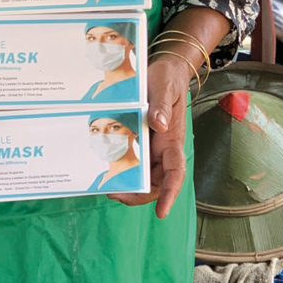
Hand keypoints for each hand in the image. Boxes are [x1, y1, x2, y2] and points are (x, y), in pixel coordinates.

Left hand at [108, 53, 189, 218]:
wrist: (165, 71)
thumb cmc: (166, 79)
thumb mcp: (163, 88)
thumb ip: (161, 106)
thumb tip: (158, 125)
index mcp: (172, 140)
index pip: (176, 172)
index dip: (170, 193)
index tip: (162, 211)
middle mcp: (163, 149)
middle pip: (157, 183)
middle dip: (139, 195)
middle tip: (115, 194)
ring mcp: (152, 148)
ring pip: (144, 177)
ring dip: (129, 186)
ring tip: (108, 186)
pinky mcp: (141, 142)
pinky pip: (134, 162)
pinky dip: (122, 170)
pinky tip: (106, 170)